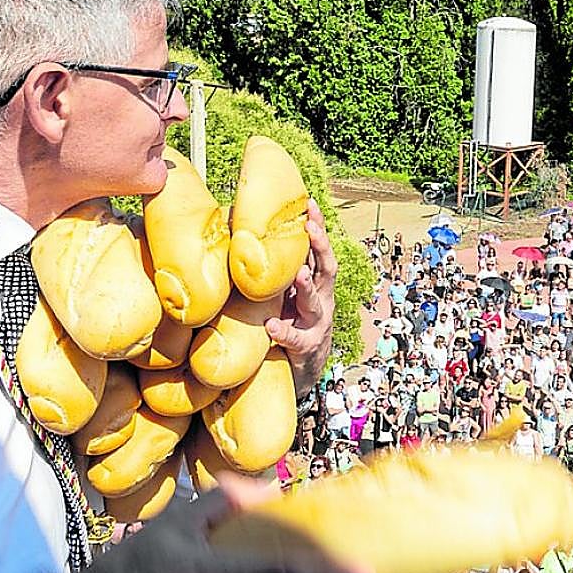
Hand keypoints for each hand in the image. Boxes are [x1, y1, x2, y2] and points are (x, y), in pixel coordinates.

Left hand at [265, 200, 335, 396]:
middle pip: (327, 269)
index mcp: (316, 283)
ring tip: (299, 274)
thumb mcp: (288, 294)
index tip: (310, 204)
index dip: (317, 227)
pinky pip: (295, 338)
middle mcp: (322, 299)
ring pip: (316, 301)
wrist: (304, 368)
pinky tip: (272, 325)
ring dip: (307, 286)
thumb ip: (279, 272)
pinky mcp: (306, 347)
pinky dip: (284, 331)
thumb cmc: (292, 322)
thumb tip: (245, 236)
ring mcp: (317, 323)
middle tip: (311, 227)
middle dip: (320, 247)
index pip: (319, 250)